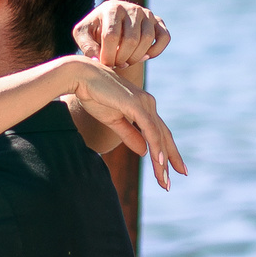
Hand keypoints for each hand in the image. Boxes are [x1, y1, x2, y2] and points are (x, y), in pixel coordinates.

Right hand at [59, 57, 187, 189]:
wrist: (81, 76)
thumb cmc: (94, 95)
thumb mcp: (113, 121)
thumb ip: (129, 135)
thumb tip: (144, 152)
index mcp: (143, 107)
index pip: (159, 133)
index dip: (167, 151)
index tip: (174, 169)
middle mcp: (148, 104)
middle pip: (163, 136)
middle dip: (170, 159)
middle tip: (173, 181)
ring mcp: (144, 104)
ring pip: (158, 136)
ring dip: (162, 160)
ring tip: (164, 179)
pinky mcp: (136, 105)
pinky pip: (149, 130)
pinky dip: (156, 146)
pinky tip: (159, 161)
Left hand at [74, 0, 170, 72]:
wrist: (109, 22)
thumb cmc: (94, 30)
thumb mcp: (82, 34)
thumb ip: (86, 46)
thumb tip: (98, 60)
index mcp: (112, 8)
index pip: (112, 35)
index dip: (108, 55)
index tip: (104, 65)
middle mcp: (132, 7)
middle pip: (131, 39)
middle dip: (122, 58)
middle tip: (115, 65)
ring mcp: (147, 13)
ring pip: (147, 39)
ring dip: (136, 57)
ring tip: (125, 62)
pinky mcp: (158, 21)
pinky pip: (164, 37)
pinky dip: (156, 51)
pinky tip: (143, 57)